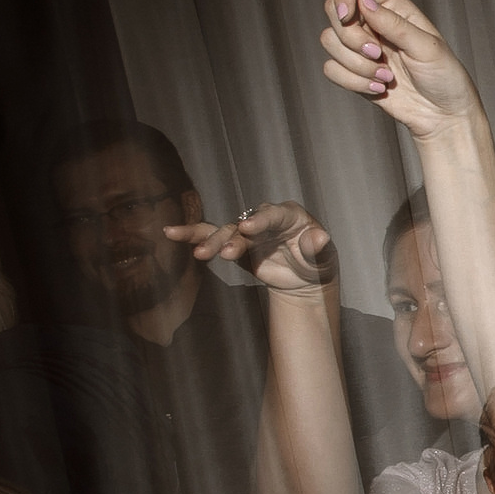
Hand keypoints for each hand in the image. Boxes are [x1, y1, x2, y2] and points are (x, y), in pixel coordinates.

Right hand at [165, 200, 336, 296]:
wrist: (303, 278)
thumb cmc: (317, 262)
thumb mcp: (323, 258)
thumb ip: (318, 249)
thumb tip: (321, 238)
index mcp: (290, 215)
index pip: (274, 215)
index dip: (261, 220)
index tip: (248, 228)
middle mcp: (265, 218)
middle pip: (245, 225)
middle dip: (235, 237)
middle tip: (227, 251)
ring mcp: (246, 231)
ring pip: (225, 232)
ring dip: (213, 243)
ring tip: (201, 255)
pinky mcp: (232, 243)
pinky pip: (210, 237)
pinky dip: (191, 235)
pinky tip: (171, 233)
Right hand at [317, 0, 481, 142]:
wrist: (443, 115)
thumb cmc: (445, 76)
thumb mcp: (427, 47)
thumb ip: (394, 24)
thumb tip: (364, 0)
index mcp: (393, 8)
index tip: (347, 17)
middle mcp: (373, 23)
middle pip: (334, 12)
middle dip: (351, 38)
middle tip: (378, 55)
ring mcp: (361, 48)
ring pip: (329, 41)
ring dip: (356, 65)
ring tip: (387, 77)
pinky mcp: (354, 72)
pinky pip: (331, 69)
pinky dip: (352, 81)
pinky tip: (378, 88)